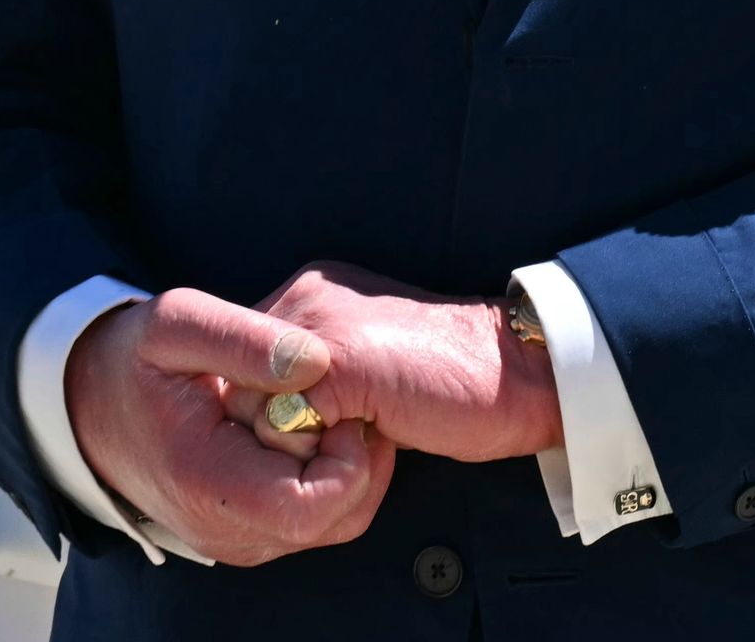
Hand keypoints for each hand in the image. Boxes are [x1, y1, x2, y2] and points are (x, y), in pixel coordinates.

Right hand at [68, 289, 389, 564]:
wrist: (90, 406)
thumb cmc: (135, 360)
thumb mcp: (177, 323)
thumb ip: (246, 339)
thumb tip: (320, 363)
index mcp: (207, 483)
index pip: (313, 505)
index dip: (347, 454)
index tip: (338, 397)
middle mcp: (225, 530)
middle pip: (338, 516)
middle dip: (357, 455)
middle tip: (343, 395)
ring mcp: (237, 540)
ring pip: (337, 521)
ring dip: (351, 465)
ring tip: (330, 405)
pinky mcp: (247, 534)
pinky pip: (318, 520)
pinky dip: (334, 475)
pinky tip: (317, 425)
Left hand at [229, 263, 560, 465]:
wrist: (521, 373)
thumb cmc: (452, 385)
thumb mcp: (365, 373)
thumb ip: (315, 381)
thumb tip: (266, 422)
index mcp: (309, 298)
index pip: (238, 370)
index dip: (262, 416)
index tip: (314, 433)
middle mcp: (304, 299)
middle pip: (233, 392)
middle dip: (271, 434)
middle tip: (340, 440)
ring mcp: (318, 326)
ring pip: (252, 414)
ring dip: (293, 448)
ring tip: (360, 438)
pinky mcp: (339, 362)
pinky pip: (285, 430)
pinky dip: (318, 456)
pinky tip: (373, 441)